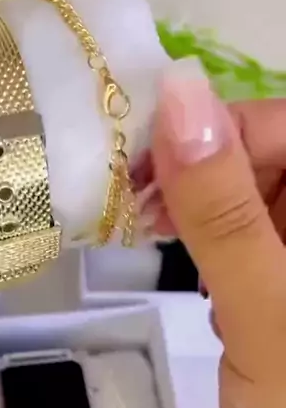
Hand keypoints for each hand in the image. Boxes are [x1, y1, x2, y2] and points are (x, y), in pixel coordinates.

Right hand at [151, 57, 285, 407]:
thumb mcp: (266, 314)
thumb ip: (224, 209)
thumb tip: (180, 94)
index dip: (218, 131)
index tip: (143, 164)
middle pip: (270, 155)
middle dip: (202, 171)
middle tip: (136, 210)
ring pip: (254, 195)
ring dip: (201, 209)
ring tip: (151, 239)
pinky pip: (255, 237)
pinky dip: (218, 247)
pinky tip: (198, 279)